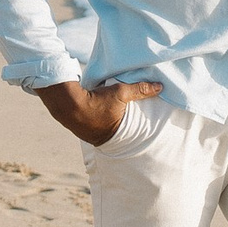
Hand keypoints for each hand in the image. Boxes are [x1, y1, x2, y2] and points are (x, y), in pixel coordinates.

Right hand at [36, 76, 161, 148]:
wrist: (67, 104)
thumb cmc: (96, 100)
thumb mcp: (120, 92)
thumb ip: (140, 90)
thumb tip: (160, 87)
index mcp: (118, 133)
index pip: (134, 133)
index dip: (139, 129)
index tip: (145, 125)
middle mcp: (105, 139)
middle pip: (120, 134)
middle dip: (126, 128)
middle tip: (130, 119)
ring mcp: (91, 137)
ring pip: (106, 131)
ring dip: (110, 125)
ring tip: (114, 117)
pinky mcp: (82, 131)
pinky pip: (94, 128)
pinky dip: (98, 123)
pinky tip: (98, 116)